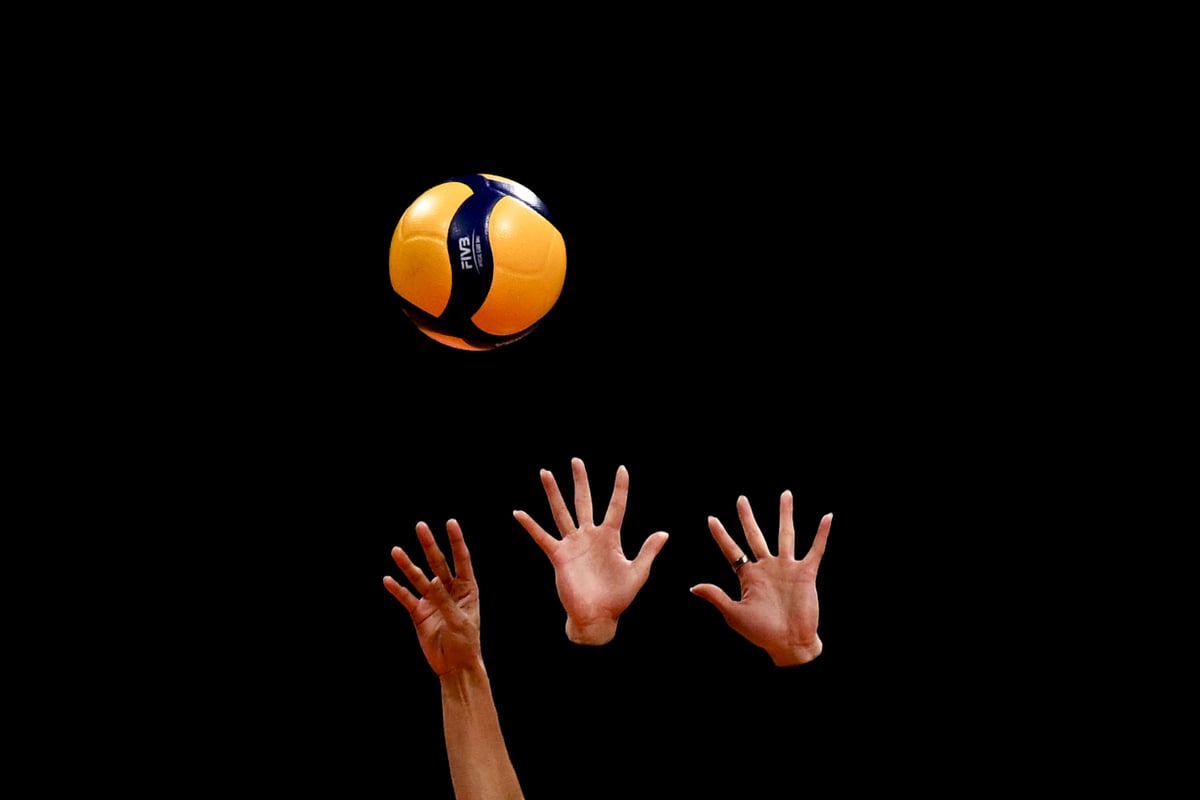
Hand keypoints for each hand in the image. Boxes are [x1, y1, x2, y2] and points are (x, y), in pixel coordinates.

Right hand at [383, 519, 481, 675]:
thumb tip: (433, 580)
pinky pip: (407, 598)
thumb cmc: (466, 643)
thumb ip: (445, 601)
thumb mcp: (458, 621)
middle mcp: (449, 590)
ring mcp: (433, 601)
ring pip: (419, 578)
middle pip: (438, 563)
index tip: (450, 522)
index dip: (456, 541)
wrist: (454, 667)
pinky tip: (388, 580)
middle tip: (420, 526)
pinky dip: (397, 590)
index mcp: (467, 589)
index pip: (461, 560)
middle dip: (429, 545)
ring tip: (395, 550)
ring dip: (407, 565)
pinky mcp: (419, 613)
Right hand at [513, 457, 668, 644]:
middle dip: (580, 481)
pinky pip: (543, 538)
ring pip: (561, 512)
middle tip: (576, 460)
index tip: (622, 469)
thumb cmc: (618, 597)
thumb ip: (648, 552)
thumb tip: (664, 533)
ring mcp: (573, 545)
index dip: (620, 488)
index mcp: (610, 538)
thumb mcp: (637, 573)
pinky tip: (519, 513)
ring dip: (553, 493)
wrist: (598, 618)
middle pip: (584, 501)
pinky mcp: (559, 557)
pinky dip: (531, 526)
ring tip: (546, 473)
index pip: (616, 507)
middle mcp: (590, 536)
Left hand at [690, 492, 830, 665]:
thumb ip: (716, 597)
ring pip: (785, 535)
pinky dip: (821, 534)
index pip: (732, 551)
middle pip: (755, 536)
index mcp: (748, 577)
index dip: (721, 535)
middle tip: (741, 498)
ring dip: (785, 515)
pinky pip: (815, 550)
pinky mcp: (806, 574)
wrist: (789, 644)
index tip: (711, 518)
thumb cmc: (761, 633)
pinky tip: (827, 517)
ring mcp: (787, 568)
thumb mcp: (735, 614)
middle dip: (747, 518)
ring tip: (785, 494)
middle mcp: (767, 568)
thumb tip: (693, 586)